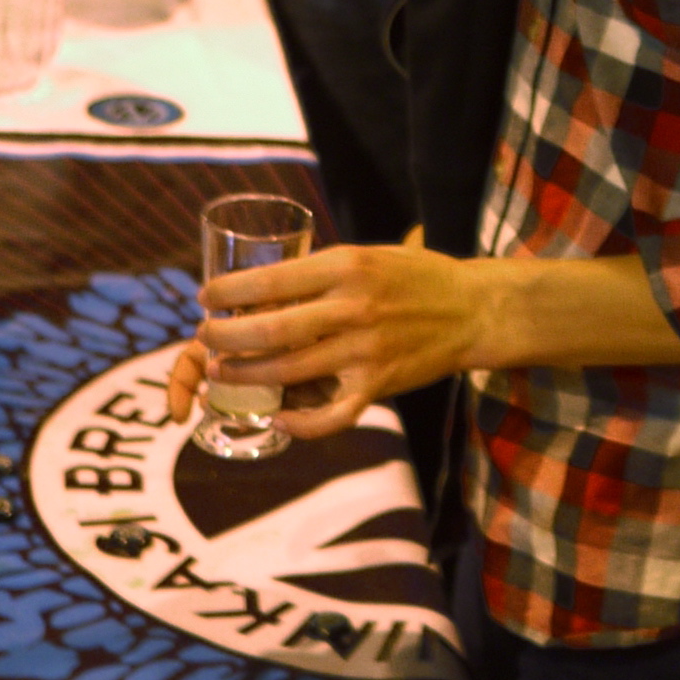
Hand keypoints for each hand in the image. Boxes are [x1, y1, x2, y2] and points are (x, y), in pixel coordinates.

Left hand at [169, 240, 497, 437]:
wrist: (475, 309)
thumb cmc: (418, 277)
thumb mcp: (369, 255)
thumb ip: (324, 270)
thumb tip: (267, 279)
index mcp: (346, 267)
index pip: (271, 280)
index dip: (228, 291)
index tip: (205, 296)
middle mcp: (352, 308)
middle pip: (270, 329)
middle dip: (225, 336)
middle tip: (205, 336)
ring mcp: (364, 350)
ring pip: (289, 371)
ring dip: (246, 375)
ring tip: (222, 371)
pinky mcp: (379, 384)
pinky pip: (332, 415)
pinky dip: (300, 424)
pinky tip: (278, 420)